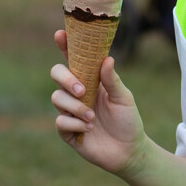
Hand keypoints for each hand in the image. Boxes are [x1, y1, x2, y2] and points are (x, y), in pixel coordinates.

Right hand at [51, 30, 146, 175]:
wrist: (129, 151)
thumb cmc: (128, 121)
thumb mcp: (124, 98)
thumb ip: (113, 80)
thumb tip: (107, 59)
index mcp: (91, 80)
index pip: (74, 59)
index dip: (65, 46)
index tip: (60, 35)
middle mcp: (77, 93)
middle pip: (57, 74)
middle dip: (66, 79)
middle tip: (82, 90)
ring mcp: (70, 111)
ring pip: (57, 98)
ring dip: (76, 107)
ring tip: (92, 118)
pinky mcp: (67, 131)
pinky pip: (60, 121)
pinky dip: (75, 124)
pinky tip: (89, 130)